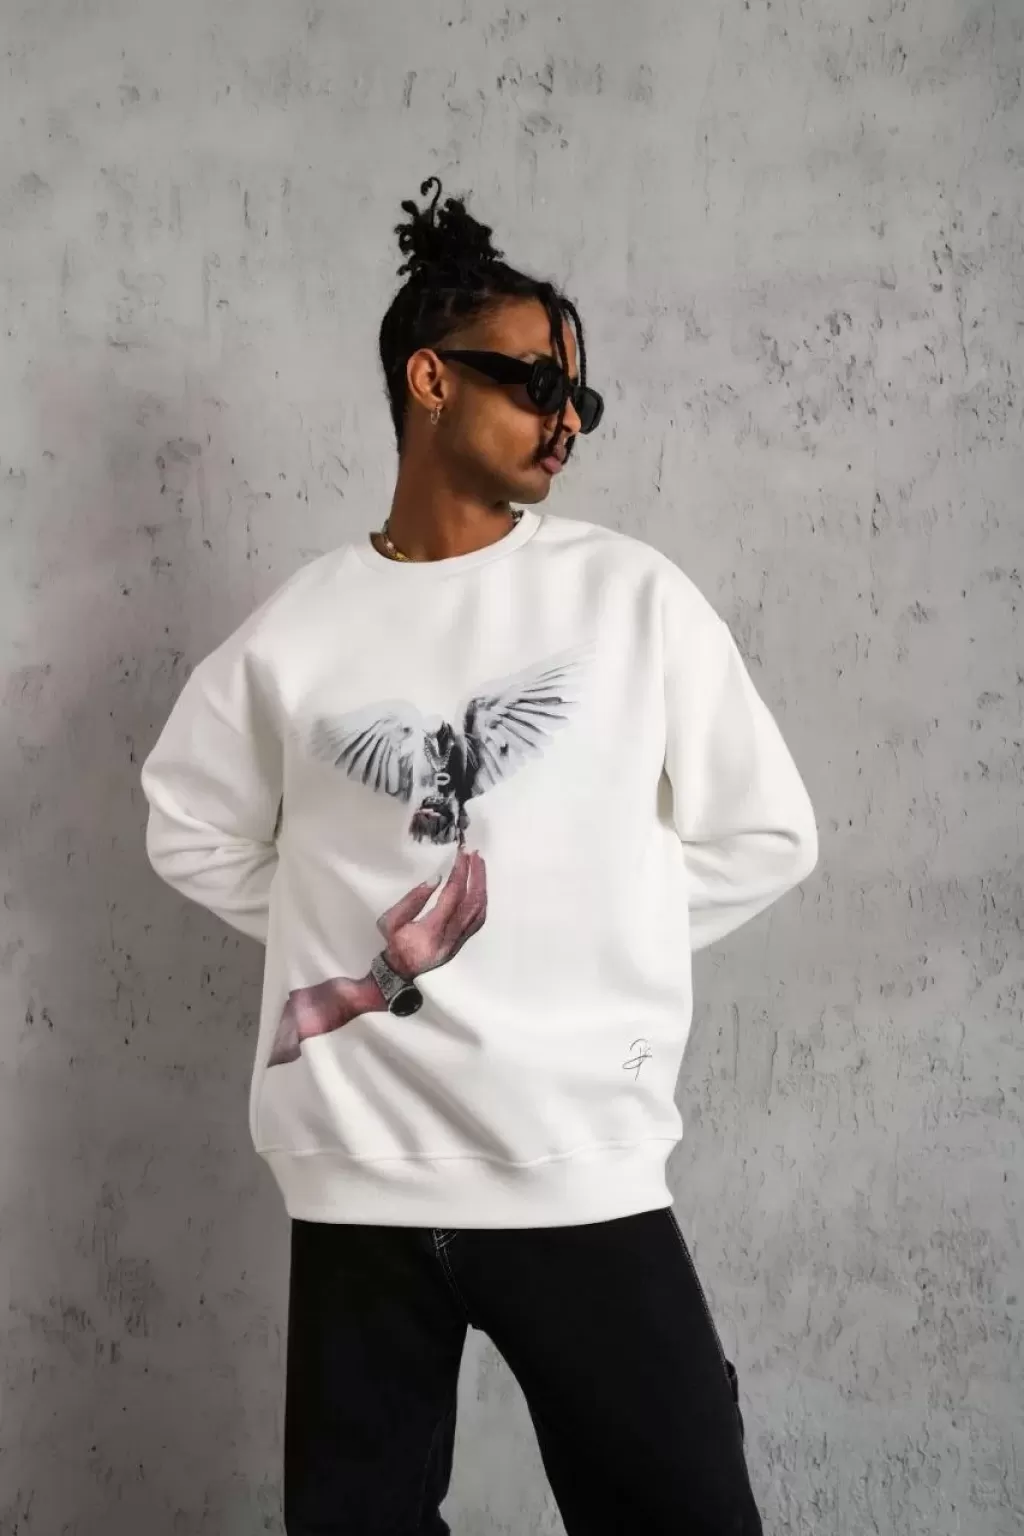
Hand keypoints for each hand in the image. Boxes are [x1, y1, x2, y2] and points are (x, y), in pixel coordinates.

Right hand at [265, 851, 487, 1066]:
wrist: (398, 973)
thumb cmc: (392, 945)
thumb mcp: (390, 921)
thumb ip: (412, 900)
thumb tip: (435, 879)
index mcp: (431, 931)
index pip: (452, 897)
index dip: (459, 874)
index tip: (460, 855)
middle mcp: (450, 938)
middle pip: (472, 903)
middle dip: (476, 876)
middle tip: (474, 855)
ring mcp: (459, 942)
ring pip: (479, 912)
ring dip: (481, 886)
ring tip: (479, 865)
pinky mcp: (462, 943)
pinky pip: (478, 920)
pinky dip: (481, 900)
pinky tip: (478, 886)